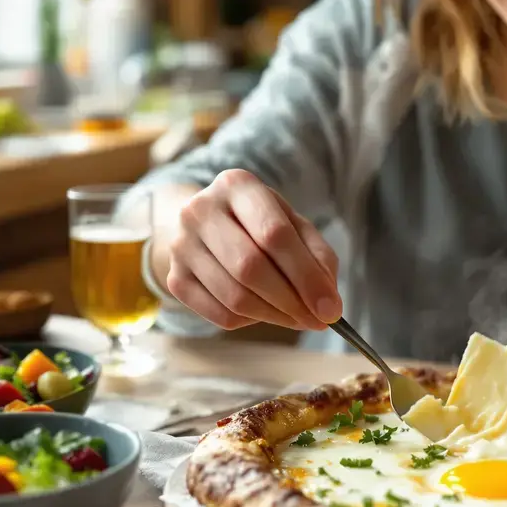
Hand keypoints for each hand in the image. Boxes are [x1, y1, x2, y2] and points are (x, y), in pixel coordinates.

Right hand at [165, 169, 341, 330]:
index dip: (306, 275)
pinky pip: (220, 314)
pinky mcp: (175, 278)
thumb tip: (329, 305)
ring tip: (297, 318)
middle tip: (317, 321)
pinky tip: (265, 312)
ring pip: (235, 296)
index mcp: (237, 186)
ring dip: (275, 316)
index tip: (330, 309)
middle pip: (250, 267)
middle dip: (291, 301)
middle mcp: (201, 210)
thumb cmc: (258, 223)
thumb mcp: (293, 224)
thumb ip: (318, 257)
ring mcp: (182, 245)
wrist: (205, 224)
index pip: (274, 234)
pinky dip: (251, 321)